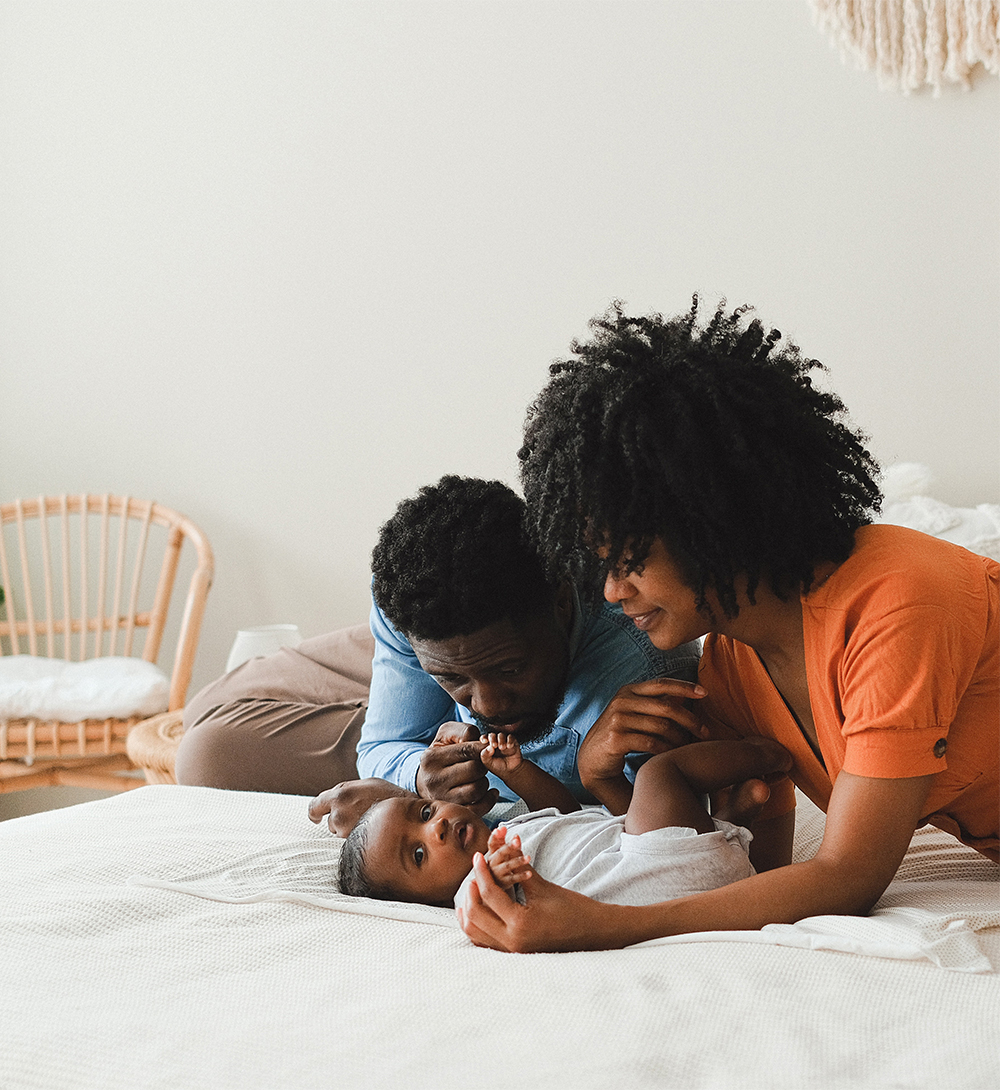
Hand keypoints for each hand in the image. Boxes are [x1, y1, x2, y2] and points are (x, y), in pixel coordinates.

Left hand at [307, 778, 415, 836]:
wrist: (405, 810)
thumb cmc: (386, 794)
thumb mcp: (364, 783)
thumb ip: (344, 791)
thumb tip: (331, 800)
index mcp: (339, 794)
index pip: (314, 807)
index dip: (315, 813)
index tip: (316, 817)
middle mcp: (339, 814)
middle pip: (330, 820)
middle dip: (340, 818)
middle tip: (359, 812)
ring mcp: (346, 830)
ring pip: (340, 832)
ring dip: (348, 828)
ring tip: (368, 819)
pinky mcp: (354, 842)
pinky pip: (350, 840)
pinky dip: (356, 836)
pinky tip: (370, 828)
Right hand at [415, 722, 499, 814]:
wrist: (424, 779)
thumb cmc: (440, 754)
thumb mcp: (446, 735)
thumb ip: (464, 732)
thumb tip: (482, 743)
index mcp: (432, 758)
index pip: (466, 750)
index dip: (483, 748)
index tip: (490, 748)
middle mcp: (434, 780)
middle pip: (474, 770)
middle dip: (483, 765)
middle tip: (480, 764)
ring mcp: (442, 798)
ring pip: (477, 789)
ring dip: (484, 782)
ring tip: (478, 777)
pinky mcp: (452, 811)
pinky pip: (477, 809)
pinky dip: (488, 800)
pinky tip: (488, 792)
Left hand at [456, 850, 631, 952]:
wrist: (595, 933)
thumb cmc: (574, 909)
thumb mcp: (543, 886)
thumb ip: (519, 865)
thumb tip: (507, 840)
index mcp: (520, 924)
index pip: (489, 894)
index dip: (481, 871)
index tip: (478, 855)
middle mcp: (512, 942)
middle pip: (475, 915)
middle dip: (471, 891)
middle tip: (476, 871)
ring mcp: (512, 952)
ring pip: (475, 932)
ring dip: (470, 909)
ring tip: (473, 888)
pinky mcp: (513, 954)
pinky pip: (484, 941)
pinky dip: (477, 924)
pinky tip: (478, 908)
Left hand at [479, 732, 522, 777]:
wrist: (511, 771)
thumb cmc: (498, 767)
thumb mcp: (488, 763)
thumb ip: (485, 755)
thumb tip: (489, 747)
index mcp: (488, 746)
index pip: (484, 739)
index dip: (483, 738)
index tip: (484, 741)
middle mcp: (495, 742)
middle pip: (492, 735)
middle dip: (492, 738)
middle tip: (494, 745)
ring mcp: (504, 742)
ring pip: (501, 735)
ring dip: (501, 739)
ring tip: (502, 748)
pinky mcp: (512, 742)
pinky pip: (511, 737)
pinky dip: (509, 740)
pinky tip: (509, 746)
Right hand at [483, 825, 531, 890]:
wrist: (493, 885)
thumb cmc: (498, 864)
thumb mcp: (499, 853)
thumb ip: (502, 840)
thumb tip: (506, 829)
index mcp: (492, 854)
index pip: (492, 843)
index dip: (496, 836)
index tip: (503, 828)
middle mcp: (492, 863)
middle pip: (500, 853)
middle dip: (508, 847)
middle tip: (517, 841)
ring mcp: (497, 873)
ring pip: (507, 866)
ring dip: (518, 861)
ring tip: (528, 857)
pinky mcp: (504, 883)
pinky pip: (513, 879)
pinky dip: (521, 876)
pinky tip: (529, 873)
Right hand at [579, 678, 706, 810]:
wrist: (592, 758)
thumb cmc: (620, 734)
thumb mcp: (634, 713)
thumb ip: (654, 704)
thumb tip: (685, 697)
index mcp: (628, 691)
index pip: (661, 684)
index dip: (684, 687)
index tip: (705, 693)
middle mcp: (622, 701)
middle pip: (666, 707)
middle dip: (691, 719)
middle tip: (706, 732)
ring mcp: (617, 719)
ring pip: (661, 726)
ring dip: (681, 739)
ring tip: (689, 747)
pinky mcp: (616, 739)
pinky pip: (651, 743)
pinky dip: (667, 750)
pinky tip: (674, 755)